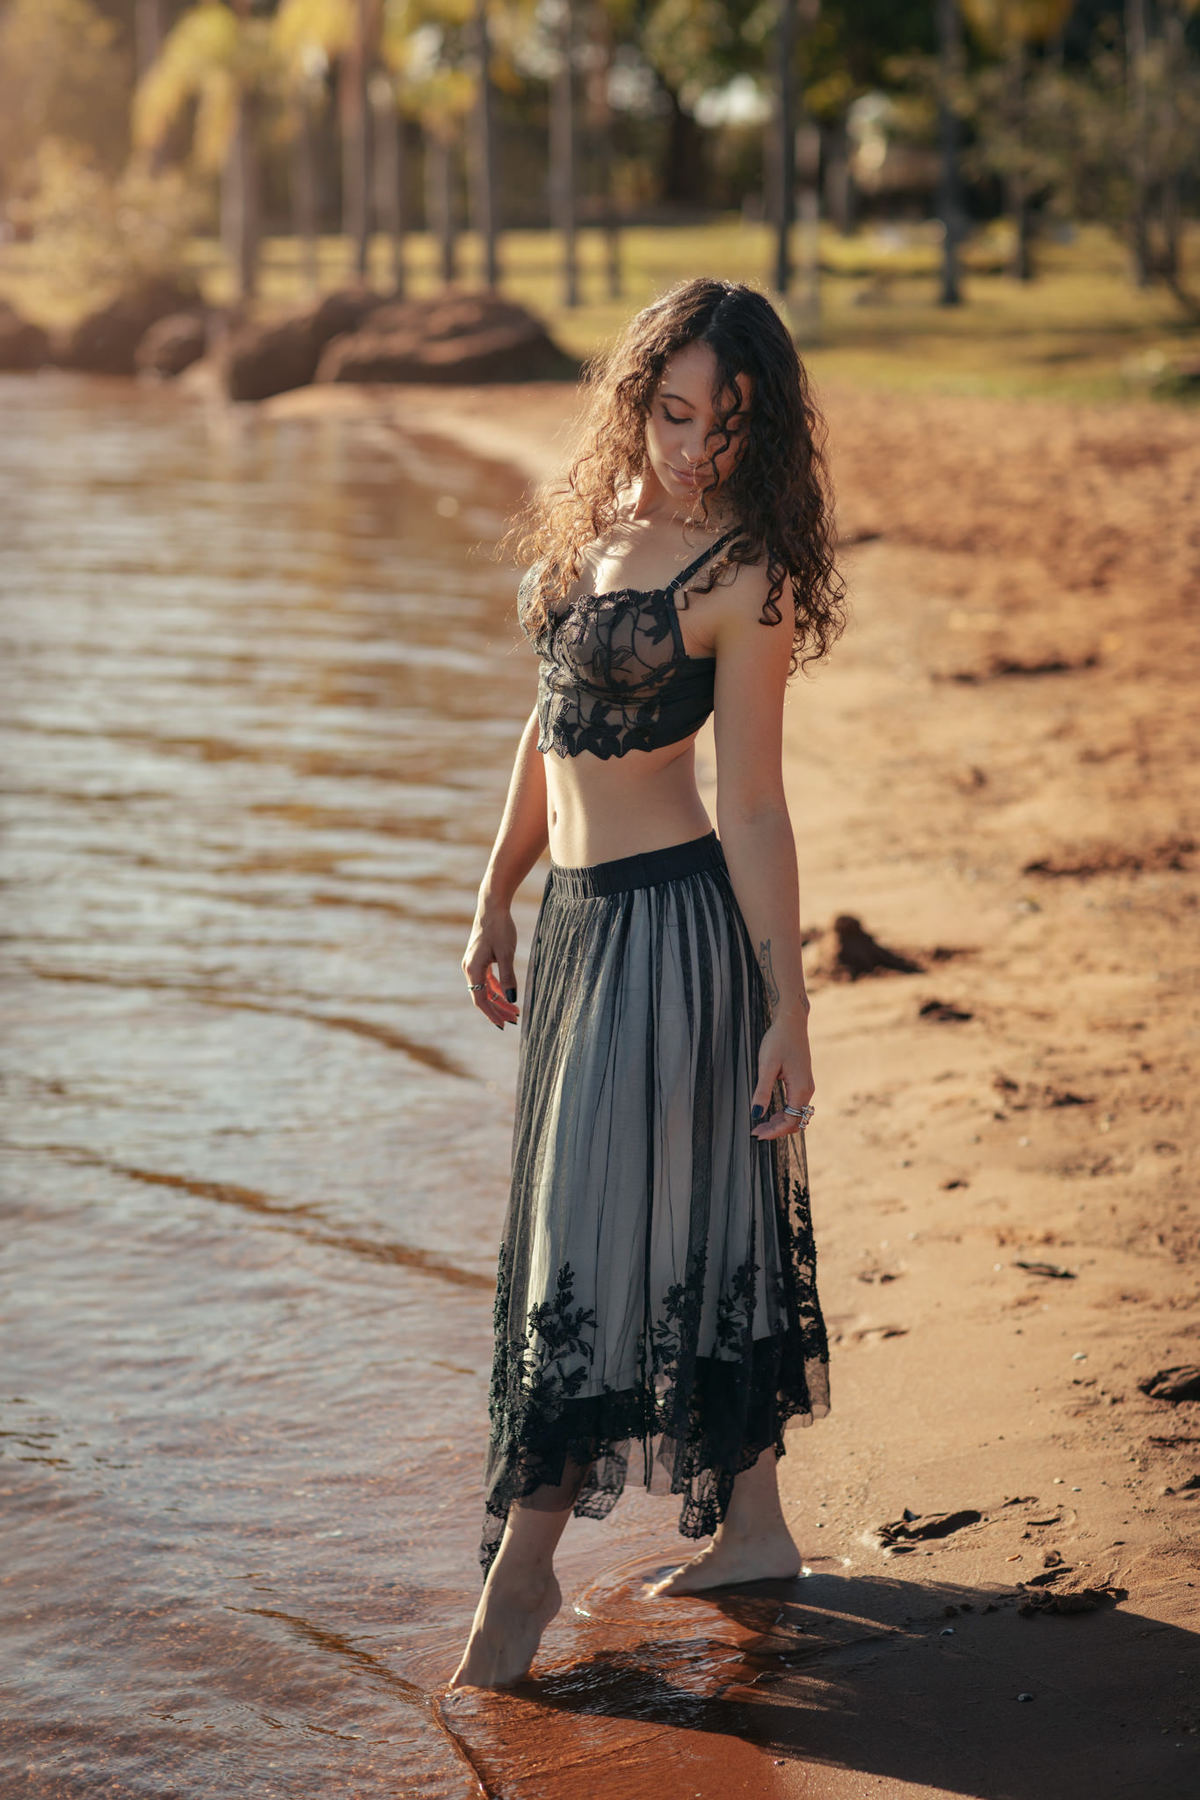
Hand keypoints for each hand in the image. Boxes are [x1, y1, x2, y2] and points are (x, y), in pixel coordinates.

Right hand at [462, 905, 519, 1030]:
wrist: (492, 907)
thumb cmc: (500, 928)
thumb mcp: (506, 954)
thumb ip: (508, 978)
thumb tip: (511, 999)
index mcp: (473, 969)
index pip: (480, 999)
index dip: (492, 1014)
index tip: (504, 1025)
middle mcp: (469, 968)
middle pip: (482, 995)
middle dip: (498, 1008)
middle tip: (514, 1020)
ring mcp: (473, 963)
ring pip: (485, 988)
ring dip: (498, 999)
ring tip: (513, 1009)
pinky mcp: (479, 957)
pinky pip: (486, 978)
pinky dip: (496, 987)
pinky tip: (506, 994)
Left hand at [750, 1016, 813, 1139]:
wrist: (791, 1022)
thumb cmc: (778, 1040)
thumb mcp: (767, 1066)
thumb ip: (762, 1091)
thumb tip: (756, 1114)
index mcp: (801, 1088)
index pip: (790, 1120)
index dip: (774, 1131)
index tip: (756, 1134)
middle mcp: (807, 1090)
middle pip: (795, 1120)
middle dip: (776, 1129)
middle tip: (755, 1132)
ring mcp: (806, 1086)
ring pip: (796, 1114)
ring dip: (779, 1122)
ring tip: (759, 1124)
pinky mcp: (802, 1082)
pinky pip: (795, 1105)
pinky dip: (783, 1113)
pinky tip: (769, 1113)